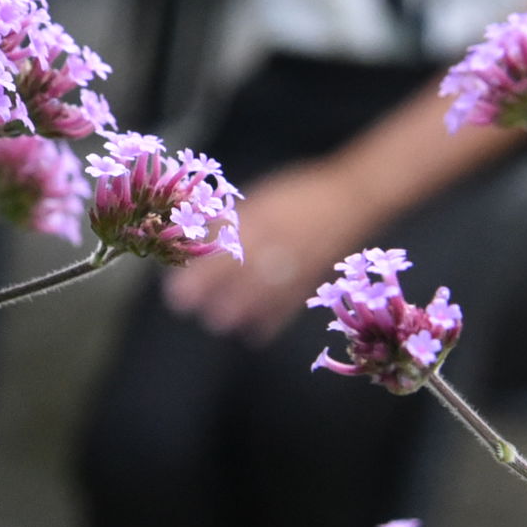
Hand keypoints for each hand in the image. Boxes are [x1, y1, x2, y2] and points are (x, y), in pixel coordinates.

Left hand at [163, 157, 378, 342]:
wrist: (350, 200)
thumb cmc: (299, 194)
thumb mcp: (262, 197)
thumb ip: (234, 220)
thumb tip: (201, 237)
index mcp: (260, 223)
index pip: (220, 256)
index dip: (196, 278)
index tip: (175, 290)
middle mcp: (274, 247)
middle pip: (235, 283)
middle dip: (210, 299)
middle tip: (191, 307)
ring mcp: (294, 268)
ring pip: (258, 302)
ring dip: (234, 314)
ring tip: (218, 320)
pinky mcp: (310, 283)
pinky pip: (285, 311)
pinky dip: (267, 325)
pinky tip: (252, 333)